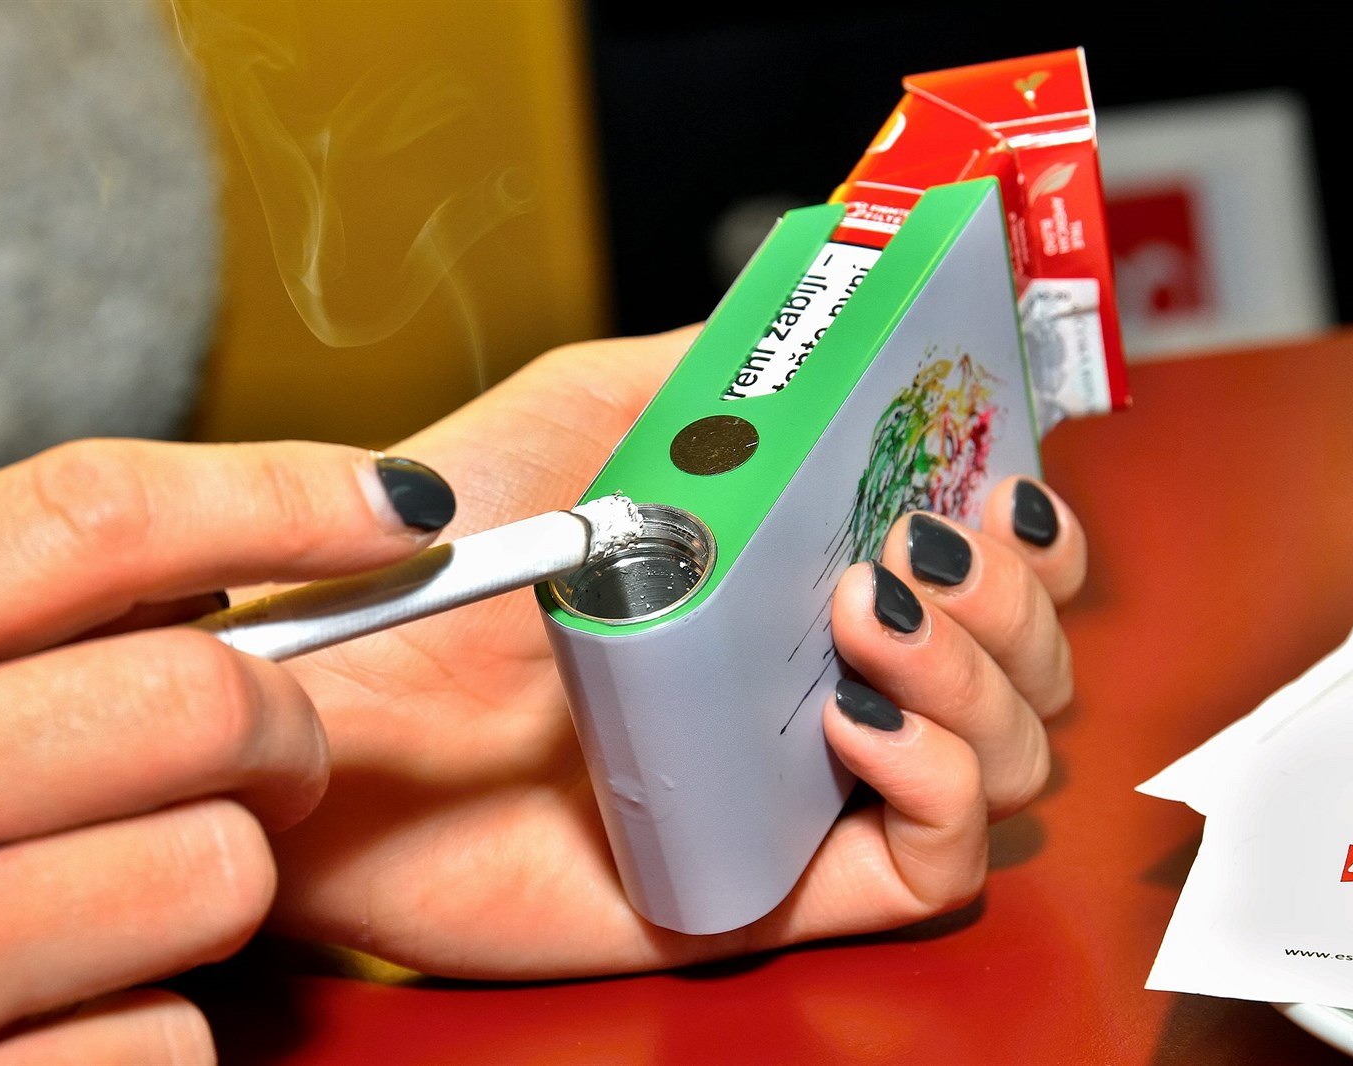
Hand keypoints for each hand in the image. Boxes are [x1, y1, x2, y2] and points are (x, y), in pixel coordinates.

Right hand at [0, 441, 451, 1062]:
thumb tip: (238, 566)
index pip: (101, 518)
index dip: (282, 497)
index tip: (394, 508)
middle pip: (207, 702)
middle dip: (279, 727)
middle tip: (262, 753)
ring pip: (219, 876)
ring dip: (211, 882)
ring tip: (114, 892)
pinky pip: (174, 1044)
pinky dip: (155, 1024)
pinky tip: (64, 1006)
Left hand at [268, 328, 1088, 977]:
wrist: (331, 702)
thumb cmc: (437, 553)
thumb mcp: (590, 408)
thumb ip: (718, 367)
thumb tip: (839, 314)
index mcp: (792, 583)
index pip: (972, 565)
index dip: (1020, 527)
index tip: (1001, 477)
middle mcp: (814, 684)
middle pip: (1019, 662)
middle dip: (1021, 597)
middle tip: (928, 542)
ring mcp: (797, 790)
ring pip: (1004, 760)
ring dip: (988, 675)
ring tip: (870, 608)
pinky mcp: (762, 886)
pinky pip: (933, 870)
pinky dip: (948, 788)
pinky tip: (863, 721)